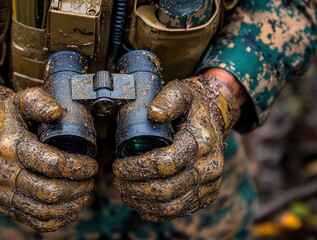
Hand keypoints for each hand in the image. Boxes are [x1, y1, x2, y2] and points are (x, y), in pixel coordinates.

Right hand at [0, 86, 97, 231]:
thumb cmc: (11, 116)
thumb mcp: (23, 99)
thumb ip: (40, 102)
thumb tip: (58, 113)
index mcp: (9, 146)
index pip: (52, 164)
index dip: (78, 167)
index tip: (92, 166)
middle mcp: (0, 172)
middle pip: (49, 192)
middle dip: (77, 188)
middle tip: (90, 181)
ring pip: (43, 210)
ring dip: (70, 205)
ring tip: (84, 194)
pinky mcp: (1, 204)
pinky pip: (32, 221)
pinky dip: (56, 219)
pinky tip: (70, 210)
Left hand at [113, 75, 239, 221]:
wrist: (218, 115)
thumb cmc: (193, 104)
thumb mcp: (181, 92)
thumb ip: (168, 99)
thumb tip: (153, 113)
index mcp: (201, 142)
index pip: (165, 163)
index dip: (137, 168)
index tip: (118, 165)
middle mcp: (208, 167)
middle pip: (166, 189)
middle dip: (135, 188)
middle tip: (118, 180)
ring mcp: (209, 184)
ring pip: (172, 206)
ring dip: (143, 202)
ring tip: (125, 191)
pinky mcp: (207, 195)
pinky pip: (180, 211)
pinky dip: (156, 212)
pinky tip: (140, 203)